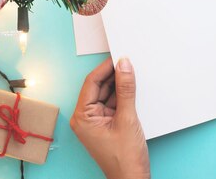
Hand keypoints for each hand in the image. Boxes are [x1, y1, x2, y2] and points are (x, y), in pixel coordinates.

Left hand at [70, 58, 149, 178]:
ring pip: (107, 94)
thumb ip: (126, 90)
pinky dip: (123, 96)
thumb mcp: (128, 119)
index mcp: (82, 116)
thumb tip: (124, 66)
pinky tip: (133, 89)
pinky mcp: (106, 124)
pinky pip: (113, 103)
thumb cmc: (124, 159)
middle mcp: (85, 117)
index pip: (91, 82)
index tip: (119, 56)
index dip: (105, 67)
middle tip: (129, 62)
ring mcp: (95, 121)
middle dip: (114, 75)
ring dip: (120, 85)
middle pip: (99, 87)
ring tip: (134, 74)